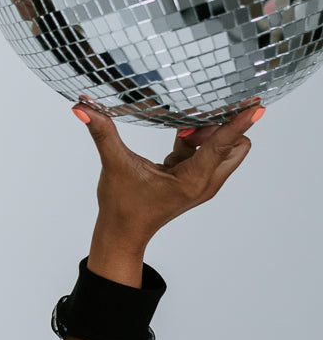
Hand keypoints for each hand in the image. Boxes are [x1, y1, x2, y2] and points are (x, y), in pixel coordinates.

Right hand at [73, 96, 264, 247]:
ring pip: (225, 151)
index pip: (224, 144)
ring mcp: (203, 184)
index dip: (239, 122)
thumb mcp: (114, 165)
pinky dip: (198, 143)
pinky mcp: (195, 182)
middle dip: (223, 128)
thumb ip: (102, 133)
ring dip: (210, 135)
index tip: (255, 105)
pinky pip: (209, 155)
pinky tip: (177, 140)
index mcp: (192, 180)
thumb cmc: (121, 206)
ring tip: (182, 132)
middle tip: (196, 120)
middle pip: (237, 147)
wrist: (123, 234)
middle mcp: (205, 183)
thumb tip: (82, 108)